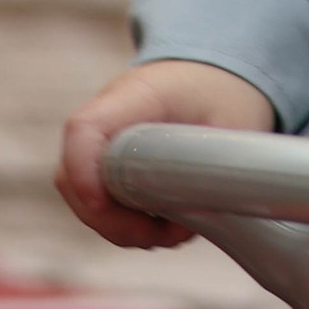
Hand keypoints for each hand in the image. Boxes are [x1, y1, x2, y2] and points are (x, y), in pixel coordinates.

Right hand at [58, 59, 276, 250]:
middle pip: (72, 176)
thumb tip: (208, 212)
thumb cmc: (222, 93)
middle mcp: (107, 118)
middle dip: (109, 219)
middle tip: (159, 234)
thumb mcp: (235, 122)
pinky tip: (167, 226)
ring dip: (120, 227)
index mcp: (137, 95)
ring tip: (174, 231)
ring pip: (83, 197)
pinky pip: (99, 202)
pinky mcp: (107, 164)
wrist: (214, 75)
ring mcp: (102, 143)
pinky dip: (126, 224)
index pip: (85, 129)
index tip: (103, 206)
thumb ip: (219, 164)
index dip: (83, 171)